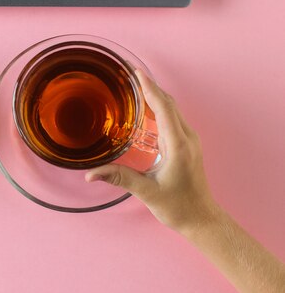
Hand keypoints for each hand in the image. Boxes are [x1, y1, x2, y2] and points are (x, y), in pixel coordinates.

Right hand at [85, 70, 218, 232]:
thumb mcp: (146, 192)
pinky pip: (173, 118)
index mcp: (178, 146)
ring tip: (136, 84)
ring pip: (172, 109)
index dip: (149, 88)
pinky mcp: (187, 145)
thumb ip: (119, 178)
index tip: (136, 72)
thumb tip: (91, 174)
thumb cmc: (178, 207)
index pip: (164, 108)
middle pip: (169, 103)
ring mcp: (189, 141)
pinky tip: (146, 107)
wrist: (201, 219)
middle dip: (150, 85)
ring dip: (155, 94)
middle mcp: (186, 138)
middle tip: (130, 72)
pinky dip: (159, 107)